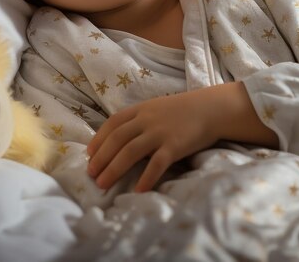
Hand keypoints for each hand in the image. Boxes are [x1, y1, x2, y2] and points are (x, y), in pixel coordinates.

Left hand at [86, 90, 218, 192]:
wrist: (210, 108)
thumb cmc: (182, 110)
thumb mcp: (155, 108)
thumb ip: (138, 120)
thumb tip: (119, 139)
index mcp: (140, 110)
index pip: (112, 124)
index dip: (98, 139)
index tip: (89, 154)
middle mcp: (146, 120)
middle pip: (117, 139)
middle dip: (101, 158)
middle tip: (91, 174)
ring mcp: (160, 133)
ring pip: (130, 152)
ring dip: (114, 169)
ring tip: (103, 184)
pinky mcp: (174, 146)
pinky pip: (157, 164)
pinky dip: (146, 178)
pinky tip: (138, 190)